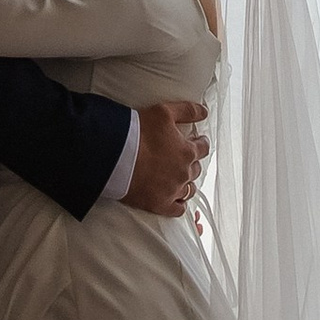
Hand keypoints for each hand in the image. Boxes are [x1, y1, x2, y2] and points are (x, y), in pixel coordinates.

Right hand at [121, 97, 208, 219]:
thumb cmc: (138, 132)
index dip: (200, 144)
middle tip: (182, 158)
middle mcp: (184, 173)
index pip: (203, 149)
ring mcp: (173, 190)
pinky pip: (178, 209)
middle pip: (196, 170)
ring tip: (177, 178)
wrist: (115, 156)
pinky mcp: (160, 204)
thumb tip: (204, 112)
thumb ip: (187, 111)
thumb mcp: (164, 112)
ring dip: (186, 183)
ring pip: (189, 190)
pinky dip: (178, 204)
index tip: (197, 142)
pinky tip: (175, 198)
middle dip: (191, 163)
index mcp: (187, 151)